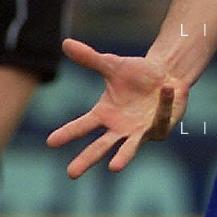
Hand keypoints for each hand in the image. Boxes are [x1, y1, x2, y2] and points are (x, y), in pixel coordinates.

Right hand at [46, 39, 187, 176]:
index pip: (82, 125)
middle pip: (100, 147)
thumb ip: (90, 58)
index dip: (68, 133)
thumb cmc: (136, 74)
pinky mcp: (159, 129)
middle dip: (87, 159)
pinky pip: (160, 119)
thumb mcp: (112, 65)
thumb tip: (65, 43)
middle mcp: (119, 128)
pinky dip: (163, 104)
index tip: (50, 141)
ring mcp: (139, 132)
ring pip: (129, 147)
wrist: (166, 75)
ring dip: (123, 156)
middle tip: (71, 173)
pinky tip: (165, 89)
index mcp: (104, 114)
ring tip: (113, 167)